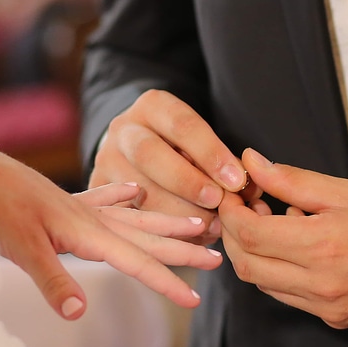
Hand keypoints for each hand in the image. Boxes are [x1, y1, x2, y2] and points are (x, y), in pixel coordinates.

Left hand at [0, 148, 222, 318]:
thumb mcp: (20, 250)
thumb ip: (53, 282)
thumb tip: (80, 313)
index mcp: (85, 232)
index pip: (136, 263)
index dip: (166, 282)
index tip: (196, 298)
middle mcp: (90, 218)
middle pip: (146, 237)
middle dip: (182, 250)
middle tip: (217, 258)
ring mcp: (78, 207)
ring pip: (134, 218)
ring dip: (165, 224)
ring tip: (197, 223)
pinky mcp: (63, 201)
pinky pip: (105, 200)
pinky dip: (123, 198)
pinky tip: (136, 193)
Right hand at [90, 89, 257, 242]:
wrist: (137, 152)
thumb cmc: (183, 150)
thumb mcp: (203, 145)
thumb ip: (225, 164)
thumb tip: (249, 193)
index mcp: (153, 107)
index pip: (183, 125)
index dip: (211, 153)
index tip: (236, 180)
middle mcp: (124, 130)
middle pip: (149, 154)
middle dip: (187, 182)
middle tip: (216, 202)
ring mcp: (106, 160)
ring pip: (136, 190)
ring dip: (176, 213)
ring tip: (209, 227)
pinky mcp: (99, 191)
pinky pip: (127, 216)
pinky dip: (162, 231)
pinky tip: (188, 239)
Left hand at [218, 149, 347, 327]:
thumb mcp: (347, 189)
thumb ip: (291, 180)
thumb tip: (252, 162)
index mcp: (323, 246)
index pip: (249, 234)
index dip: (231, 212)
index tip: (233, 193)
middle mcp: (321, 285)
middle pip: (247, 265)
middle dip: (233, 234)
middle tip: (243, 207)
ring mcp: (329, 307)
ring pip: (265, 284)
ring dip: (254, 254)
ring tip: (270, 223)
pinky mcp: (338, 319)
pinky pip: (290, 298)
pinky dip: (279, 272)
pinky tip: (296, 247)